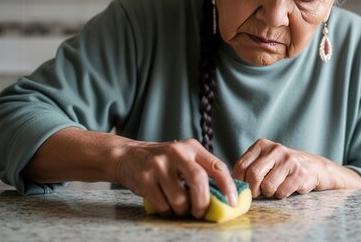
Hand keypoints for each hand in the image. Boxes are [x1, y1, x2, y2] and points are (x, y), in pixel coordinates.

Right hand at [114, 138, 236, 217]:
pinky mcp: (144, 177)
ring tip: (179, 207)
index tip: (232, 202)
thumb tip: (222, 197)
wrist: (128, 155)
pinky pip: (162, 205)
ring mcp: (159, 164)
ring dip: (182, 210)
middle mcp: (176, 152)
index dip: (228, 186)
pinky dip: (166, 211)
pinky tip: (164, 204)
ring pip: (180, 198)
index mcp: (192, 147)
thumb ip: (201, 171)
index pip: (216, 166)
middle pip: (199, 180)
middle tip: (201, 212)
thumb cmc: (163, 161)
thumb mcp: (184, 157)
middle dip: (203, 202)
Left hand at [232, 138, 334, 198]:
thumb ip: (249, 167)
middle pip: (253, 175)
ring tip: (275, 188)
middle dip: (253, 190)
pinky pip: (281, 192)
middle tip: (258, 193)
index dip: (239, 181)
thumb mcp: (265, 160)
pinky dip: (281, 196)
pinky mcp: (300, 173)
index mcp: (262, 145)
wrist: (314, 167)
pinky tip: (287, 188)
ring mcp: (289, 160)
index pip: (241, 165)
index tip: (243, 189)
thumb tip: (231, 184)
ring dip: (269, 194)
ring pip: (267, 187)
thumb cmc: (283, 167)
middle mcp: (275, 149)